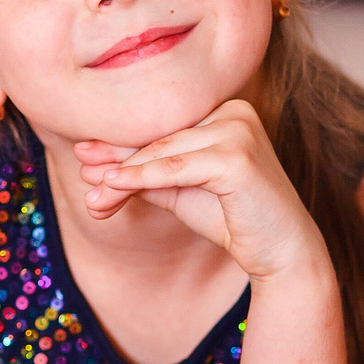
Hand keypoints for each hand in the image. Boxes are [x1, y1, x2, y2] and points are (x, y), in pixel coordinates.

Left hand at [75, 101, 331, 284]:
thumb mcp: (182, 191)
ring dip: (121, 175)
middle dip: (118, 162)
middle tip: (82, 172)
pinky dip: (141, 178)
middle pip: (160, 139)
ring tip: (92, 194)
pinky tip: (113, 186)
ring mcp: (238, 130)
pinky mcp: (236, 156)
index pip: (165, 131)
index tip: (85, 157)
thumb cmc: (233, 219)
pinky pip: (175, 169)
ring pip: (163, 153)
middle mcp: (235, 111)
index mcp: (226, 111)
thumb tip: (97, 169)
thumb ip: (147, 175)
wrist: (281, 251)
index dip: (123, 147)